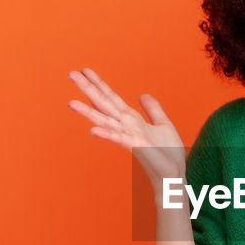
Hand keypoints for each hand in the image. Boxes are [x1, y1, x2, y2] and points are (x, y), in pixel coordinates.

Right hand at [67, 67, 183, 181]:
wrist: (174, 174)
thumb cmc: (168, 153)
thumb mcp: (163, 124)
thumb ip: (152, 109)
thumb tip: (142, 94)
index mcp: (131, 119)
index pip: (111, 97)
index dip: (99, 83)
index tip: (85, 70)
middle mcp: (126, 126)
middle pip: (103, 103)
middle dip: (88, 89)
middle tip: (70, 74)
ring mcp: (128, 136)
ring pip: (105, 121)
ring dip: (88, 112)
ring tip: (70, 102)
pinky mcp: (136, 147)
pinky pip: (119, 139)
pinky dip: (107, 134)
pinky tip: (92, 131)